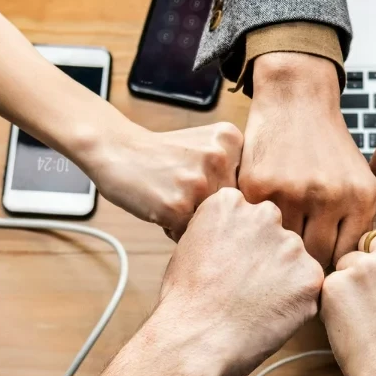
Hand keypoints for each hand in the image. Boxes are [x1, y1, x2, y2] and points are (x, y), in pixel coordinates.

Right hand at [84, 122, 242, 237]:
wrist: (115, 149)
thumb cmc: (161, 154)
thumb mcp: (205, 145)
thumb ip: (233, 169)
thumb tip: (259, 217)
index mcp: (231, 139)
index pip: (247, 187)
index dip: (222, 193)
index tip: (201, 181)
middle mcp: (220, 158)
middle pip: (232, 208)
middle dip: (209, 209)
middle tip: (182, 190)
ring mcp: (199, 182)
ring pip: (212, 224)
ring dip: (193, 221)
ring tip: (171, 197)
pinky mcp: (178, 206)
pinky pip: (189, 235)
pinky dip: (174, 229)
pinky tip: (160, 206)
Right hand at [150, 187, 324, 375]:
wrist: (194, 340)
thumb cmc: (185, 301)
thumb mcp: (190, 246)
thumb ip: (222, 232)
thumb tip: (239, 239)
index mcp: (230, 202)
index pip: (248, 217)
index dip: (239, 245)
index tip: (228, 266)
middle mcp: (264, 215)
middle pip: (275, 235)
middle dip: (265, 258)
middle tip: (243, 288)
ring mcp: (291, 245)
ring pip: (294, 261)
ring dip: (283, 280)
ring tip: (253, 306)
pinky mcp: (310, 276)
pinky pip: (308, 288)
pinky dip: (295, 304)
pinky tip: (268, 316)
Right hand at [238, 52, 375, 266]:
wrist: (296, 100)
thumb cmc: (328, 147)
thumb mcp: (358, 180)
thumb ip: (357, 223)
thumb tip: (350, 273)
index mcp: (360, 197)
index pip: (347, 257)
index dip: (334, 266)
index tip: (321, 264)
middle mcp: (329, 196)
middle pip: (316, 258)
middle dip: (306, 262)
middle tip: (295, 260)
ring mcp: (292, 192)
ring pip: (285, 247)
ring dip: (280, 247)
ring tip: (277, 245)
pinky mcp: (259, 187)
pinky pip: (259, 226)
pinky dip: (258, 228)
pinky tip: (260, 224)